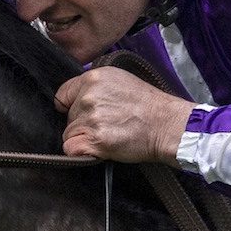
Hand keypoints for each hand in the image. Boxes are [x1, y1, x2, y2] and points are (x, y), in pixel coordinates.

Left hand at [53, 68, 194, 164]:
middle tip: (107, 125)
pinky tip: (99, 149)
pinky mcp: (96, 139)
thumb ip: (96, 87)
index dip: (70, 106)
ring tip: (108, 136)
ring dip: (84, 139)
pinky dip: (82, 152)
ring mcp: (91, 118)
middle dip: (82, 124)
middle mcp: (89, 96)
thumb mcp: (121, 81)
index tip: (82, 114)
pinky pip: (71, 149)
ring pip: (70, 134)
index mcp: (94, 78)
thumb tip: (78, 97)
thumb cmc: (149, 106)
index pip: (63, 94)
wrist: (168, 125)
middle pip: (68, 117)